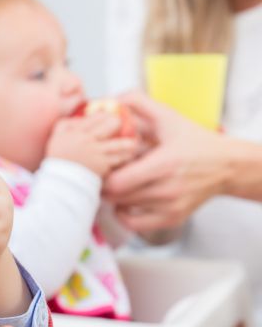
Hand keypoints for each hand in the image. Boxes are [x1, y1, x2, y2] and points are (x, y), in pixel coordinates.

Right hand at [46, 112, 138, 177]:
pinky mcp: (103, 166)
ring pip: (122, 144)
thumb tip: (84, 117)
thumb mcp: (57, 134)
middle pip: (113, 124)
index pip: (99, 116)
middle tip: (122, 126)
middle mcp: (90, 140)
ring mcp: (98, 154)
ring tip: (133, 143)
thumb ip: (68, 122)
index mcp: (78, 131)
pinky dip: (125, 157)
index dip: (107, 114)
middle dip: (119, 123)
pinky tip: (128, 156)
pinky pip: (119, 159)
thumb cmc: (59, 156)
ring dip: (129, 142)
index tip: (110, 116)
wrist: (61, 180)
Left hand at [103, 91, 230, 231]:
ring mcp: (170, 207)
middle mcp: (167, 189)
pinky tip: (126, 200)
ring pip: (123, 209)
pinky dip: (124, 214)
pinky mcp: (172, 219)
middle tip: (103, 173)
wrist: (226, 165)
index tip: (101, 163)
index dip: (102, 173)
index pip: (117, 181)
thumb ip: (138, 103)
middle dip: (103, 183)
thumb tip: (111, 101)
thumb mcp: (168, 117)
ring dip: (113, 197)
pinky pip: (135, 225)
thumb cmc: (194, 141)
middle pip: (116, 196)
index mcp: (164, 164)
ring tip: (116, 183)